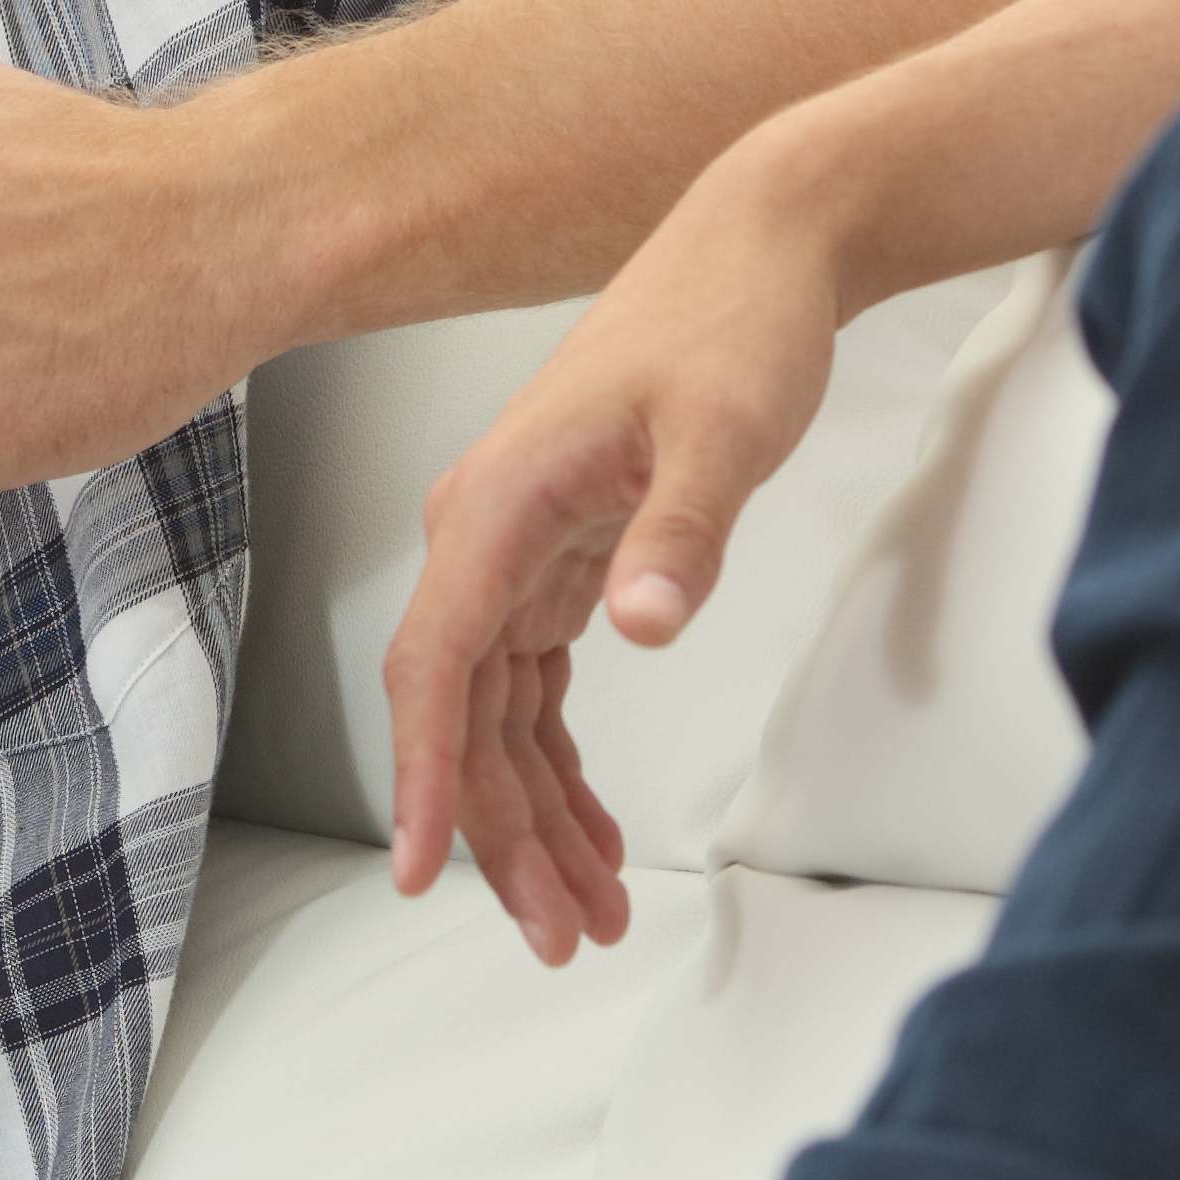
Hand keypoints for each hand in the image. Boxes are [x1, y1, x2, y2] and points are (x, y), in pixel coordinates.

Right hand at [385, 118, 856, 961]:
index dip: (420, 779)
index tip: (419, 874)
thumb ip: (681, 532)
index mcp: (495, 507)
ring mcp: (519, 546)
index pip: (432, 670)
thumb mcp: (723, 429)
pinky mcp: (565, 555)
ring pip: (498, 714)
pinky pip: (537, 685)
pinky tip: (597, 829)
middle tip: (563, 935)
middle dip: (504, 834)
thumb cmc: (733, 322)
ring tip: (589, 913)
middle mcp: (484, 533)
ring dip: (534, 814)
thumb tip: (640, 626)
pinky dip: (560, 762)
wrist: (761, 245)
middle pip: (465, 717)